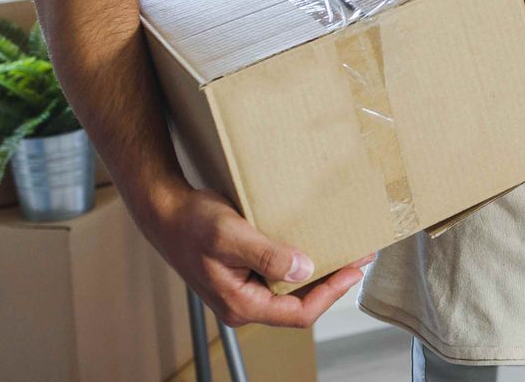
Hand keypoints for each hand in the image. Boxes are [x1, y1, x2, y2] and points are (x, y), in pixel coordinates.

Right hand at [139, 182, 373, 328]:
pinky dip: (302, 265)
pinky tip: (316, 247)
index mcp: (241, 304)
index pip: (298, 313)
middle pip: (299, 305)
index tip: (355, 269)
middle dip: (332, 283)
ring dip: (320, 274)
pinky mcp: (244, 276)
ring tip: (345, 251)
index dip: (332, 293)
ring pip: (291, 292)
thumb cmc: (191, 223)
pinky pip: (281, 278)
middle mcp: (244, 304)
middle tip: (359, 257)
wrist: (165, 212)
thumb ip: (267, 256)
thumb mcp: (231, 235)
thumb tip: (304, 271)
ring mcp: (244, 291)